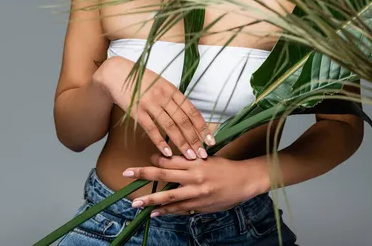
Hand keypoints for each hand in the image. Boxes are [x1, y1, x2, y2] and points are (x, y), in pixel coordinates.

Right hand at [94, 55, 215, 159]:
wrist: (117, 73)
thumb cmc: (141, 80)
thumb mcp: (161, 83)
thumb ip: (173, 97)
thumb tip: (187, 113)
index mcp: (172, 89)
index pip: (192, 110)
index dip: (202, 126)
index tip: (210, 140)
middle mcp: (164, 96)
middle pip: (184, 120)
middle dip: (195, 139)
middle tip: (203, 154)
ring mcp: (151, 103)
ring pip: (170, 126)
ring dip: (182, 143)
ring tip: (191, 157)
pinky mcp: (137, 111)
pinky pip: (151, 129)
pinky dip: (161, 142)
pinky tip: (168, 153)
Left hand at [122, 153, 268, 215]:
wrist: (244, 181)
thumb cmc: (225, 167)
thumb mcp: (207, 159)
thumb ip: (190, 162)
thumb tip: (170, 162)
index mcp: (196, 162)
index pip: (171, 159)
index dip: (156, 159)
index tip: (147, 158)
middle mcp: (194, 177)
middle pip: (164, 175)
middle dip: (143, 174)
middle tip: (127, 173)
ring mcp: (196, 194)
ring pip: (169, 197)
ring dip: (151, 200)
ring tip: (136, 204)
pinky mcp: (200, 206)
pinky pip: (179, 209)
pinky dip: (166, 211)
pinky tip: (155, 213)